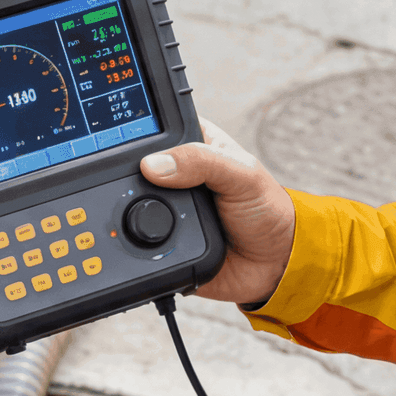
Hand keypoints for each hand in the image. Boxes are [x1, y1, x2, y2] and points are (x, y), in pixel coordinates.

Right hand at [0, 120, 295, 321]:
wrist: (275, 265)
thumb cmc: (261, 207)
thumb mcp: (238, 173)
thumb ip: (202, 162)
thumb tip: (154, 162)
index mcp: (125, 142)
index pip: (51, 130)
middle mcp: (97, 180)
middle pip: (11, 191)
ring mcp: (95, 223)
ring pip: (19, 236)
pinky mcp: (102, 263)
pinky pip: (51, 277)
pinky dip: (12, 290)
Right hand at [137, 121, 294, 304]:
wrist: (273, 265)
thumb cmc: (267, 211)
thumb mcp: (242, 175)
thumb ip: (203, 163)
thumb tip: (153, 165)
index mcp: (191, 145)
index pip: (154, 130)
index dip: (137, 134)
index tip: (123, 143)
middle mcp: (173, 175)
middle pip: (133, 170)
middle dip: (132, 181)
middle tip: (139, 187)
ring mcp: (162, 209)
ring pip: (128, 205)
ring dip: (130, 214)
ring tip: (143, 217)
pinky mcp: (157, 241)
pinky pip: (135, 241)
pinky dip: (135, 242)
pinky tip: (139, 241)